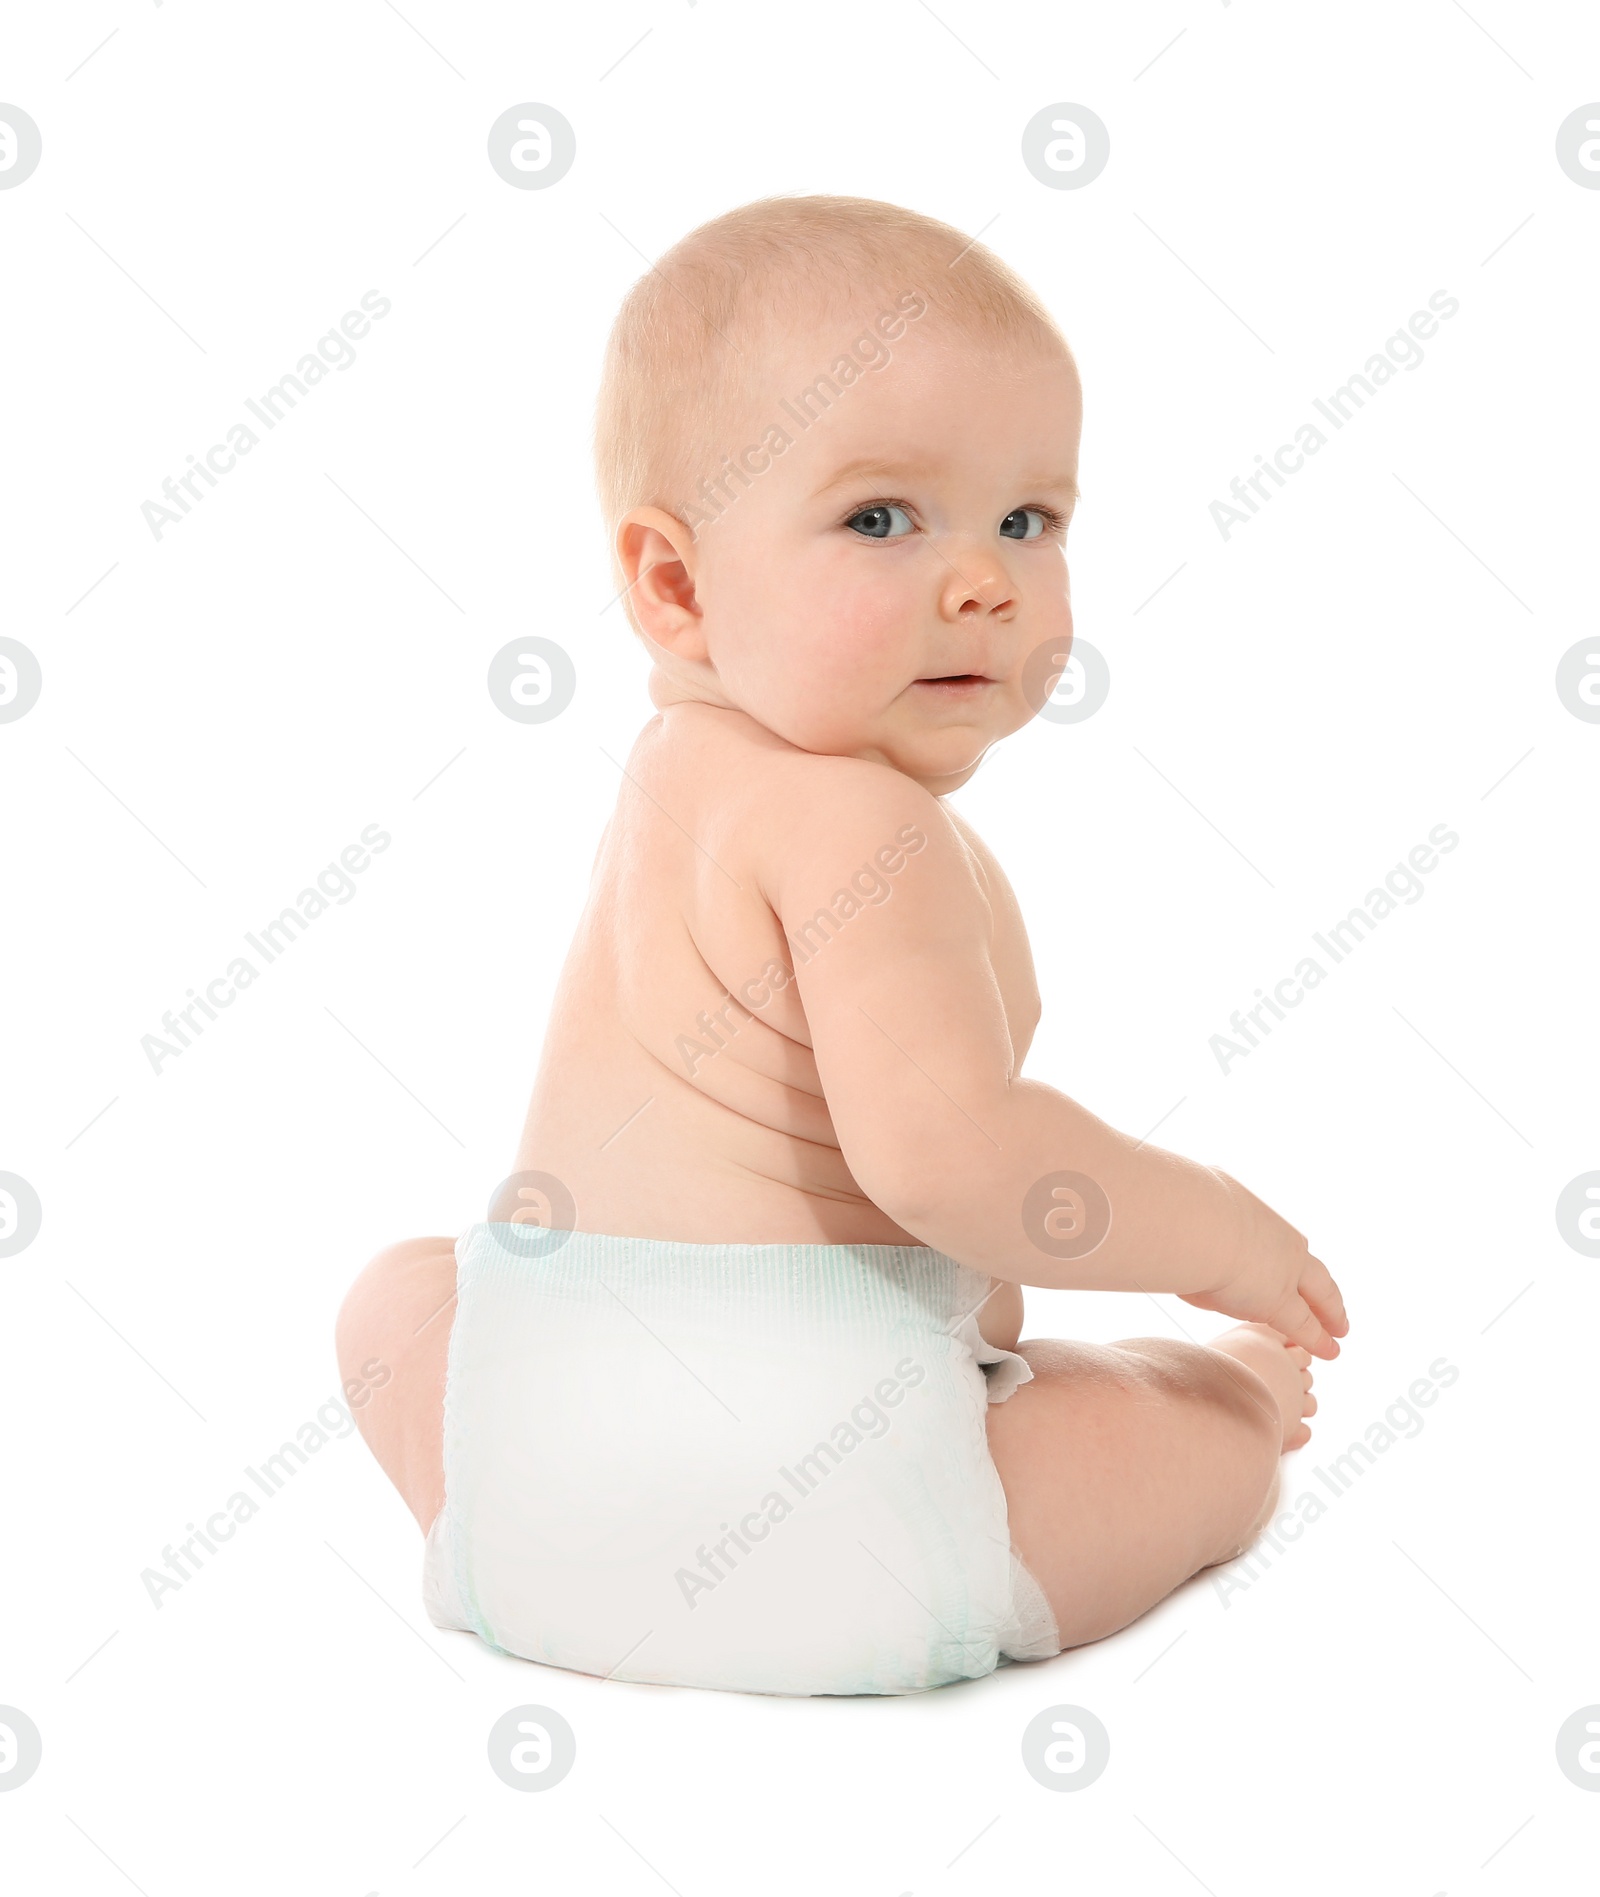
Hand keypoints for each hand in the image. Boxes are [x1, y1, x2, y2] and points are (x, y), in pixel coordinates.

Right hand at [1181, 1169, 1347, 1358]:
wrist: (1194, 1222)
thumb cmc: (1176, 1212)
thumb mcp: (1181, 1211)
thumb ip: (1183, 1229)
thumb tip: (1157, 1235)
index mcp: (1248, 1210)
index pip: (1269, 1235)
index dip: (1281, 1253)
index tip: (1287, 1259)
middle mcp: (1275, 1237)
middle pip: (1307, 1265)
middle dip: (1319, 1284)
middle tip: (1330, 1299)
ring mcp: (1283, 1268)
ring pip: (1318, 1292)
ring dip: (1329, 1311)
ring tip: (1338, 1327)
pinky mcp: (1279, 1300)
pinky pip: (1304, 1324)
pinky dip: (1319, 1337)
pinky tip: (1332, 1349)